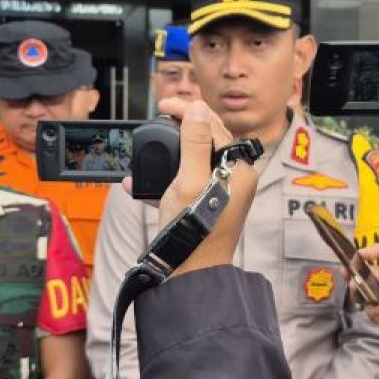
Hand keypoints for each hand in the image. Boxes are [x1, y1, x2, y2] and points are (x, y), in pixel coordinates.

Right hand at [154, 100, 256, 274]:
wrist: (189, 274)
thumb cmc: (193, 230)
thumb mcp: (190, 180)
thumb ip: (196, 142)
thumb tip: (198, 107)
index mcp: (240, 170)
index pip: (216, 126)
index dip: (190, 110)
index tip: (165, 104)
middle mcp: (235, 180)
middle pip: (207, 141)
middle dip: (179, 129)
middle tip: (158, 119)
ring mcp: (220, 194)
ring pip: (193, 162)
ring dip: (167, 156)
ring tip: (146, 155)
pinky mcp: (205, 207)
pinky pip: (185, 184)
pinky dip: (164, 182)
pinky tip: (139, 185)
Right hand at [349, 243, 378, 325]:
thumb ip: (378, 250)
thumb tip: (359, 252)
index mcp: (378, 275)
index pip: (359, 272)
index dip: (350, 270)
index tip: (344, 268)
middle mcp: (376, 289)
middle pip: (355, 287)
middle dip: (352, 284)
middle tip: (354, 283)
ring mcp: (377, 303)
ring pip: (360, 300)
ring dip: (363, 296)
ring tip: (370, 294)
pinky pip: (370, 312)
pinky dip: (378, 308)